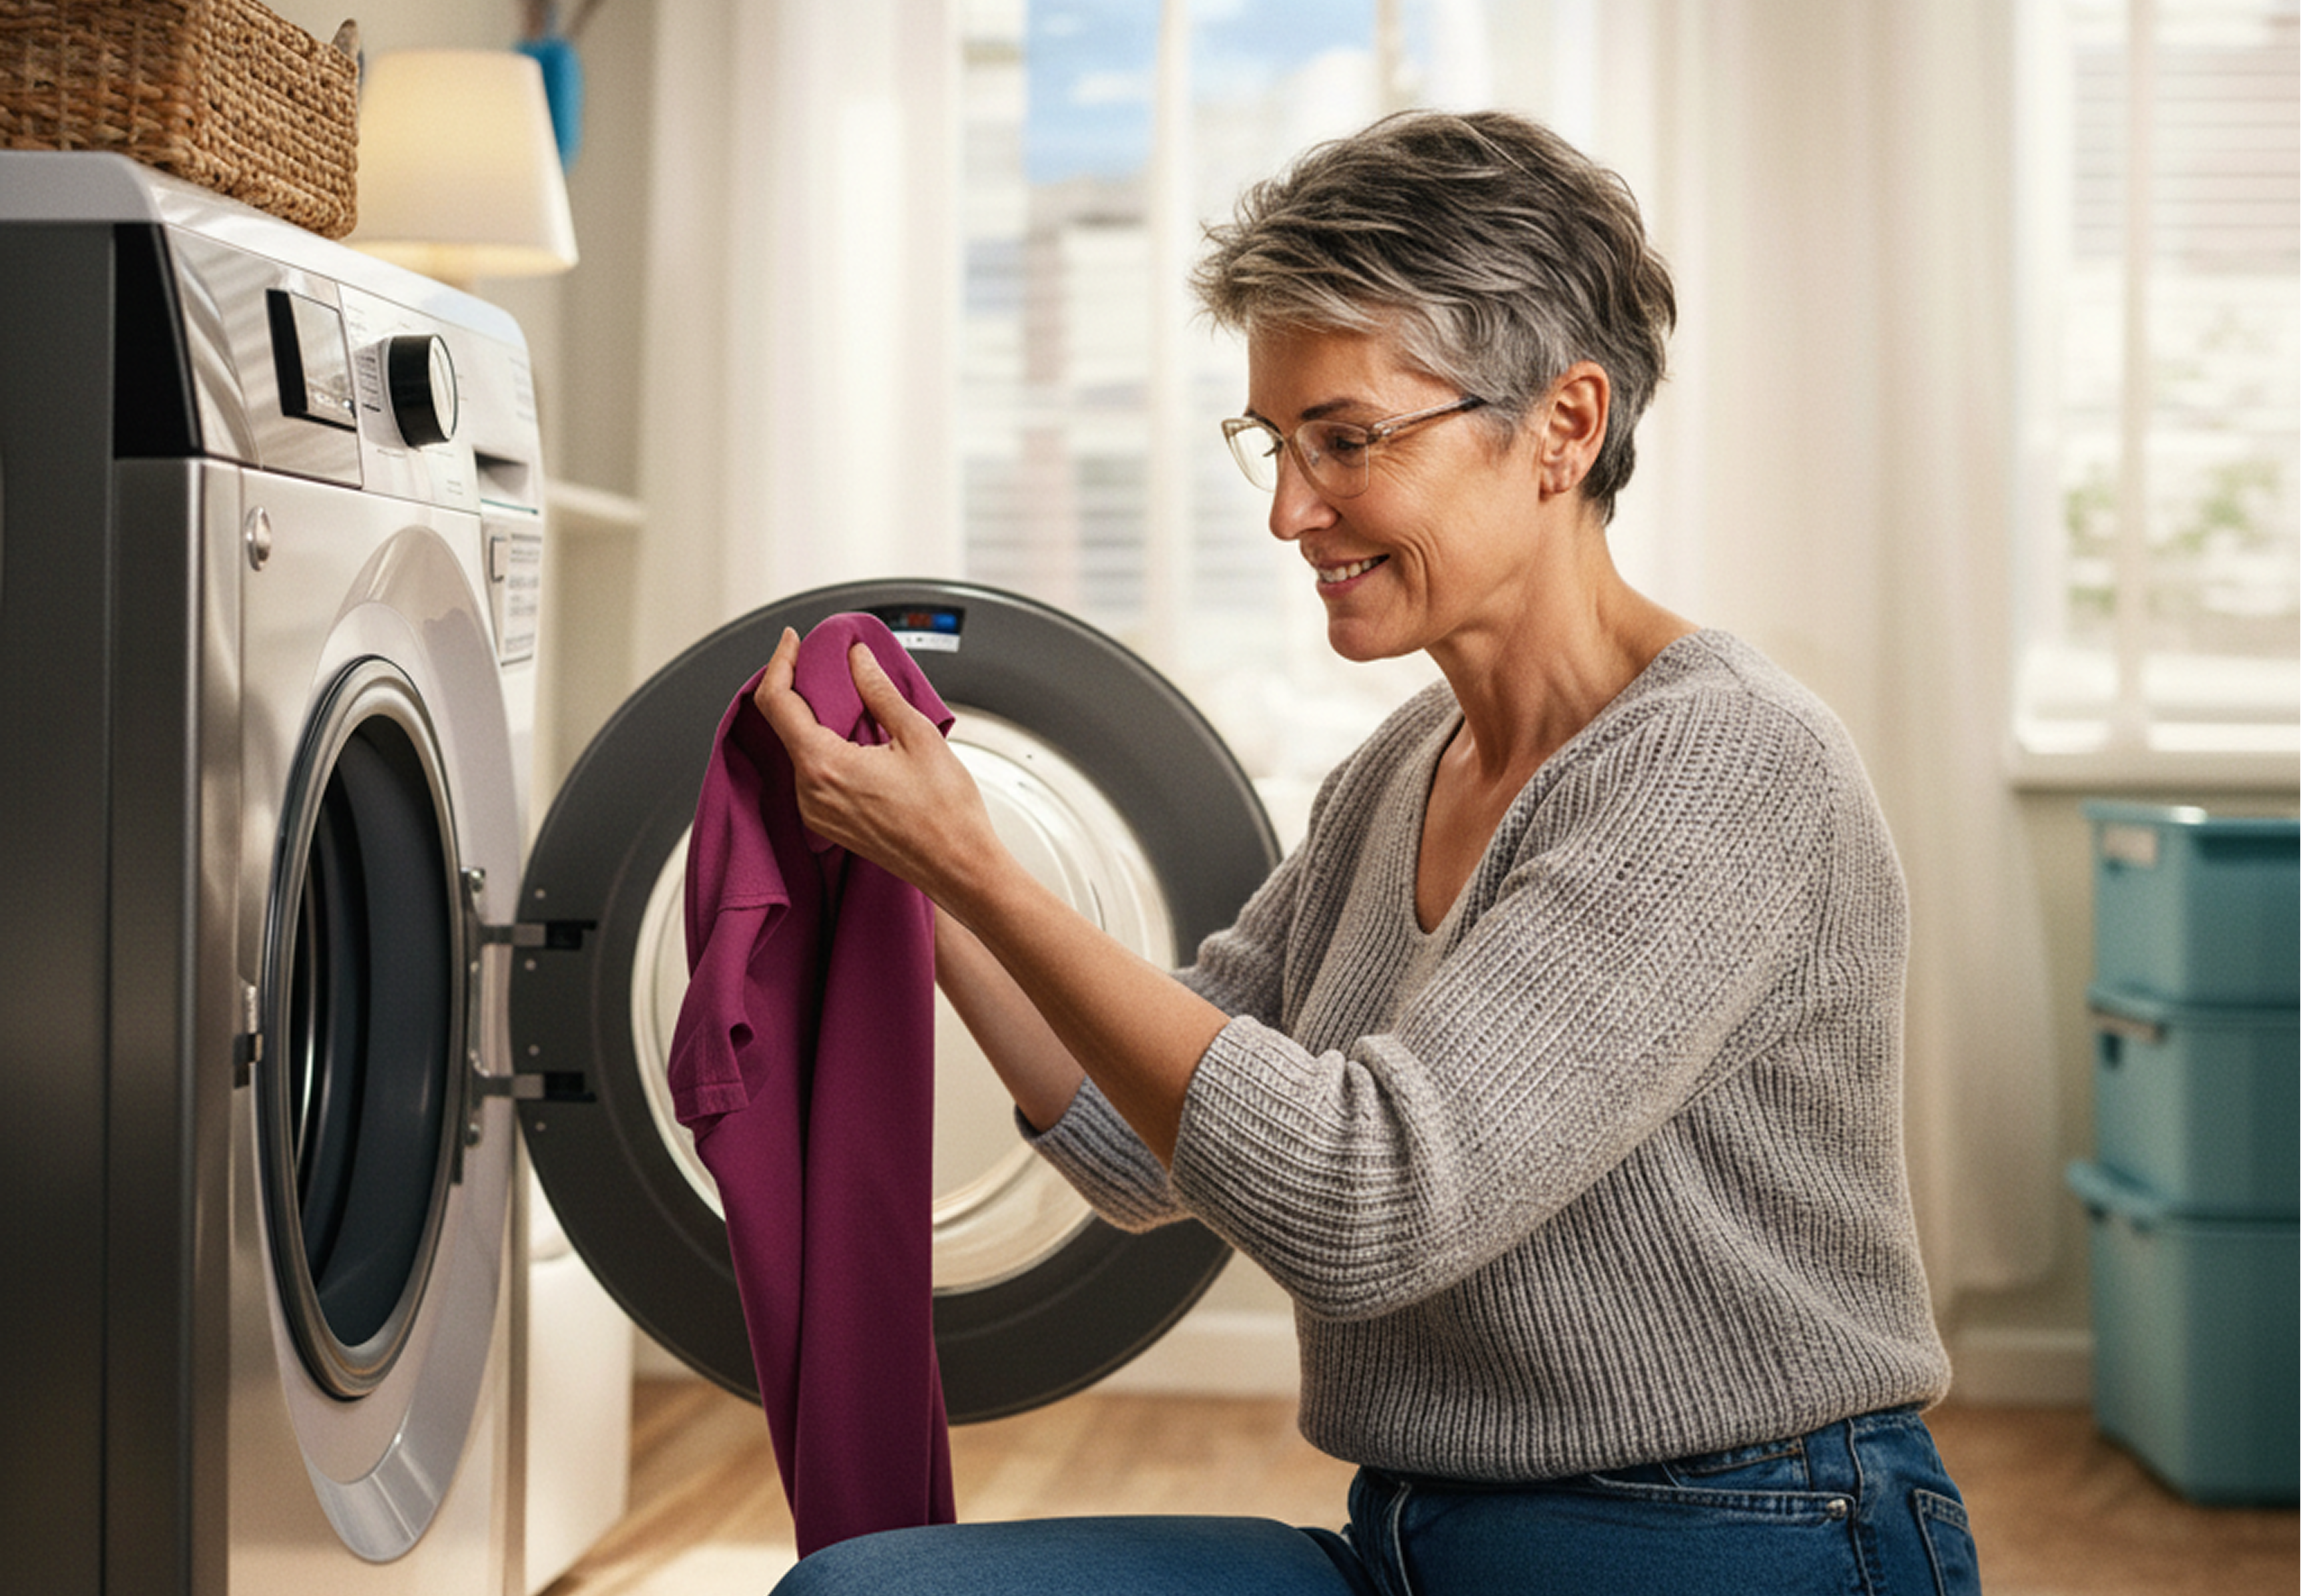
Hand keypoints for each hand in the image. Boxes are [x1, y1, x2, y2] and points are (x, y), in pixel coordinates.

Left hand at [751, 628, 995, 904]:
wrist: (959, 867)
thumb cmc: (946, 814)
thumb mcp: (917, 735)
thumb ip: (878, 691)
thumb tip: (857, 659)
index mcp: (824, 766)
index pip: (777, 702)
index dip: (780, 663)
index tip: (792, 641)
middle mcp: (810, 793)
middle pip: (785, 724)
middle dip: (801, 688)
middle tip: (826, 662)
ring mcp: (816, 812)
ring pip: (799, 749)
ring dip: (816, 719)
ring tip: (851, 700)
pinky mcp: (827, 823)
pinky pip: (812, 774)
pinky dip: (825, 747)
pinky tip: (856, 737)